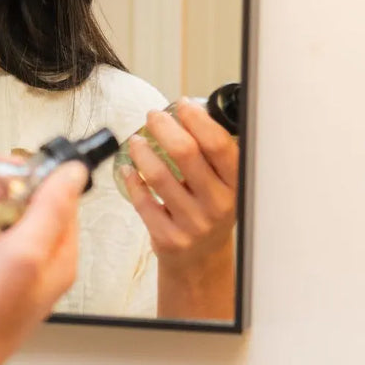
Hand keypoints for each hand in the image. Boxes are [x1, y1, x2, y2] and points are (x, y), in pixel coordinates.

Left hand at [122, 100, 237, 319]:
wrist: (201, 260)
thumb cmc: (209, 209)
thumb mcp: (224, 185)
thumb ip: (212, 154)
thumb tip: (189, 111)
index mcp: (236, 185)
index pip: (218, 144)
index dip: (197, 119)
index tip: (182, 104)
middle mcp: (218, 204)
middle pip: (185, 153)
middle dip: (164, 126)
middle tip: (153, 116)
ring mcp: (193, 223)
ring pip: (158, 175)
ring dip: (142, 151)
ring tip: (136, 140)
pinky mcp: (169, 238)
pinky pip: (143, 201)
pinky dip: (132, 180)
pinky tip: (128, 168)